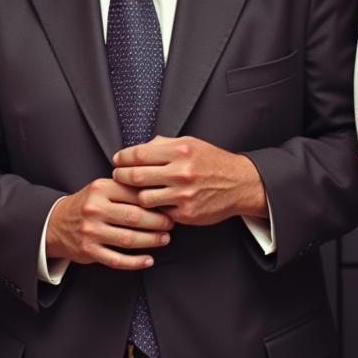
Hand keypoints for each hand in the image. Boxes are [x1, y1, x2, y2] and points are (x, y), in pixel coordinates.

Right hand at [45, 179, 172, 269]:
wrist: (56, 223)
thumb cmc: (86, 205)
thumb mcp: (101, 189)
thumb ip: (124, 190)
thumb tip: (157, 196)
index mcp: (100, 189)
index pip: (134, 194)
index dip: (154, 202)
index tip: (167, 207)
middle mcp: (94, 209)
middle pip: (135, 217)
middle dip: (158, 222)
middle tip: (170, 224)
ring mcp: (91, 231)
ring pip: (128, 239)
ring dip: (151, 241)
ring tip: (164, 239)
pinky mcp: (89, 251)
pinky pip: (117, 260)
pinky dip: (136, 262)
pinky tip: (148, 260)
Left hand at [112, 136, 265, 225]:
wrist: (240, 184)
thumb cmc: (212, 162)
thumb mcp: (190, 143)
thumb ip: (163, 144)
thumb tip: (137, 149)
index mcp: (180, 151)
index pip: (139, 154)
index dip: (123, 158)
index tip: (118, 160)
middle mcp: (181, 172)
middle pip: (136, 176)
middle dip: (121, 176)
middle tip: (118, 175)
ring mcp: (184, 195)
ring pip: (143, 198)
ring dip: (136, 195)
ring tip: (137, 191)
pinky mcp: (187, 213)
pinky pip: (160, 212)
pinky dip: (155, 208)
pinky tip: (156, 202)